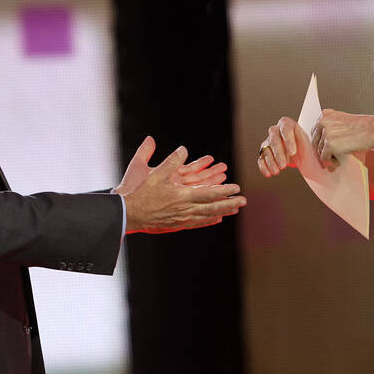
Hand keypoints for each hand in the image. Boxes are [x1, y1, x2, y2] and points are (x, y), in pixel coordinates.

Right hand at [118, 144, 245, 232]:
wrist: (130, 214)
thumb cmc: (141, 193)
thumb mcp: (155, 174)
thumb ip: (171, 161)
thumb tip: (183, 148)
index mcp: (182, 196)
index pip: (209, 193)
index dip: (224, 191)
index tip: (236, 188)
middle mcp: (185, 209)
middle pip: (212, 207)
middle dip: (229, 203)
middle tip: (244, 201)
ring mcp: (182, 219)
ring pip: (207, 216)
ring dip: (223, 212)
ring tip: (235, 209)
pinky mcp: (177, 225)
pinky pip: (197, 223)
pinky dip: (209, 220)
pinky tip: (217, 219)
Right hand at [257, 117, 309, 177]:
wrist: (304, 158)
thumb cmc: (309, 151)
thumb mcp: (313, 147)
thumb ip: (314, 148)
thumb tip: (320, 157)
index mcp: (289, 125)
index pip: (285, 128)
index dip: (288, 140)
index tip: (293, 153)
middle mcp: (277, 131)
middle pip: (273, 137)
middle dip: (278, 153)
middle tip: (284, 165)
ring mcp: (269, 141)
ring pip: (266, 148)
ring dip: (270, 161)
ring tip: (278, 171)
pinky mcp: (265, 152)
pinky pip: (261, 158)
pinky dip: (264, 166)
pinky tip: (269, 173)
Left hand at [311, 109, 373, 171]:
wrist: (373, 130)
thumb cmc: (363, 127)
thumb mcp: (343, 123)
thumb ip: (332, 131)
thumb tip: (324, 148)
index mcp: (326, 115)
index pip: (315, 131)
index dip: (320, 142)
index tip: (323, 149)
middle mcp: (323, 122)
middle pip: (315, 142)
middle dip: (322, 151)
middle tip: (329, 158)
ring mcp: (325, 134)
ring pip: (319, 151)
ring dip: (328, 157)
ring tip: (338, 159)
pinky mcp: (329, 145)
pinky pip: (325, 158)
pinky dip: (331, 162)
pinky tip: (339, 161)